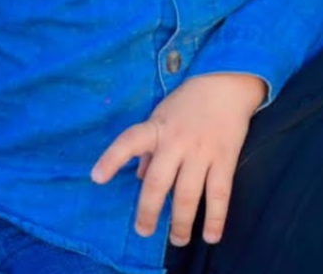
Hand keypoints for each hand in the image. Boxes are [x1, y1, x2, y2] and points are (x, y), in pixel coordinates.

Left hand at [92, 73, 265, 246]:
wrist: (226, 84)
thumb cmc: (188, 102)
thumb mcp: (162, 116)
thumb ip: (150, 147)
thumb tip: (140, 177)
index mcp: (157, 128)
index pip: (130, 141)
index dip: (112, 159)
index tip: (97, 178)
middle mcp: (176, 141)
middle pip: (158, 181)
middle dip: (149, 210)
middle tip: (144, 230)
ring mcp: (201, 151)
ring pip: (187, 194)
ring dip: (181, 221)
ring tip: (177, 239)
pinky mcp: (224, 158)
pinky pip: (219, 193)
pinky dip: (215, 218)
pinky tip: (210, 236)